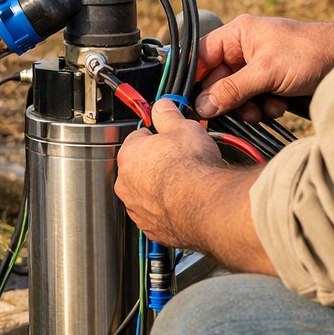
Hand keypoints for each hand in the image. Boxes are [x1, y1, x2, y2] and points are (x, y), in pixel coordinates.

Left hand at [115, 99, 274, 273]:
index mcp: (130, 155)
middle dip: (158, 164)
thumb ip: (169, 116)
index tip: (167, 138)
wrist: (206, 206)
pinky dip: (168, 211)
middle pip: (140, 167)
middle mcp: (127, 184)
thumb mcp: (183, 129)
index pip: (138, 138)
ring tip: (185, 184)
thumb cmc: (193, 169)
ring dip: (161, 189)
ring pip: (146, 194)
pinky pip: (157, 216)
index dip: (156, 137)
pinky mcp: (152, 228)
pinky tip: (185, 204)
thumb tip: (164, 106)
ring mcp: (137, 209)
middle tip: (180, 161)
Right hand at [194, 15, 333, 120]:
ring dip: (248, 107)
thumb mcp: (267, 72)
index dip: (194, 80)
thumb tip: (202, 106)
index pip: (201, 56)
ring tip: (264, 109)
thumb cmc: (311, 53)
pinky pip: (253, 100)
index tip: (189, 103)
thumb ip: (232, 90)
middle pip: (217, 80)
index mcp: (237, 34)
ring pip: (236, 95)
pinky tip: (279, 105)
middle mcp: (244, 49)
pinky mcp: (271, 83)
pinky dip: (263, 107)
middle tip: (238, 111)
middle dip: (229, 99)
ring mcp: (258, 67)